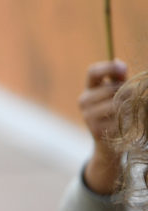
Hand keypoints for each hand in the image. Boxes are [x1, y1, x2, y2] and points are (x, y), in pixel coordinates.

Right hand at [80, 60, 128, 194]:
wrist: (109, 142)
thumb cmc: (116, 112)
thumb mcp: (117, 93)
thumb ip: (118, 79)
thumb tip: (120, 64)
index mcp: (89, 89)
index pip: (93, 72)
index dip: (108, 68)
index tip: (124, 69)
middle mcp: (84, 101)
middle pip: (109, 88)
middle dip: (125, 91)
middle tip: (130, 98)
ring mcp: (87, 116)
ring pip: (114, 103)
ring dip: (126, 106)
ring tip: (126, 112)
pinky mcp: (95, 129)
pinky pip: (116, 118)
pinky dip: (124, 120)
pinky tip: (121, 124)